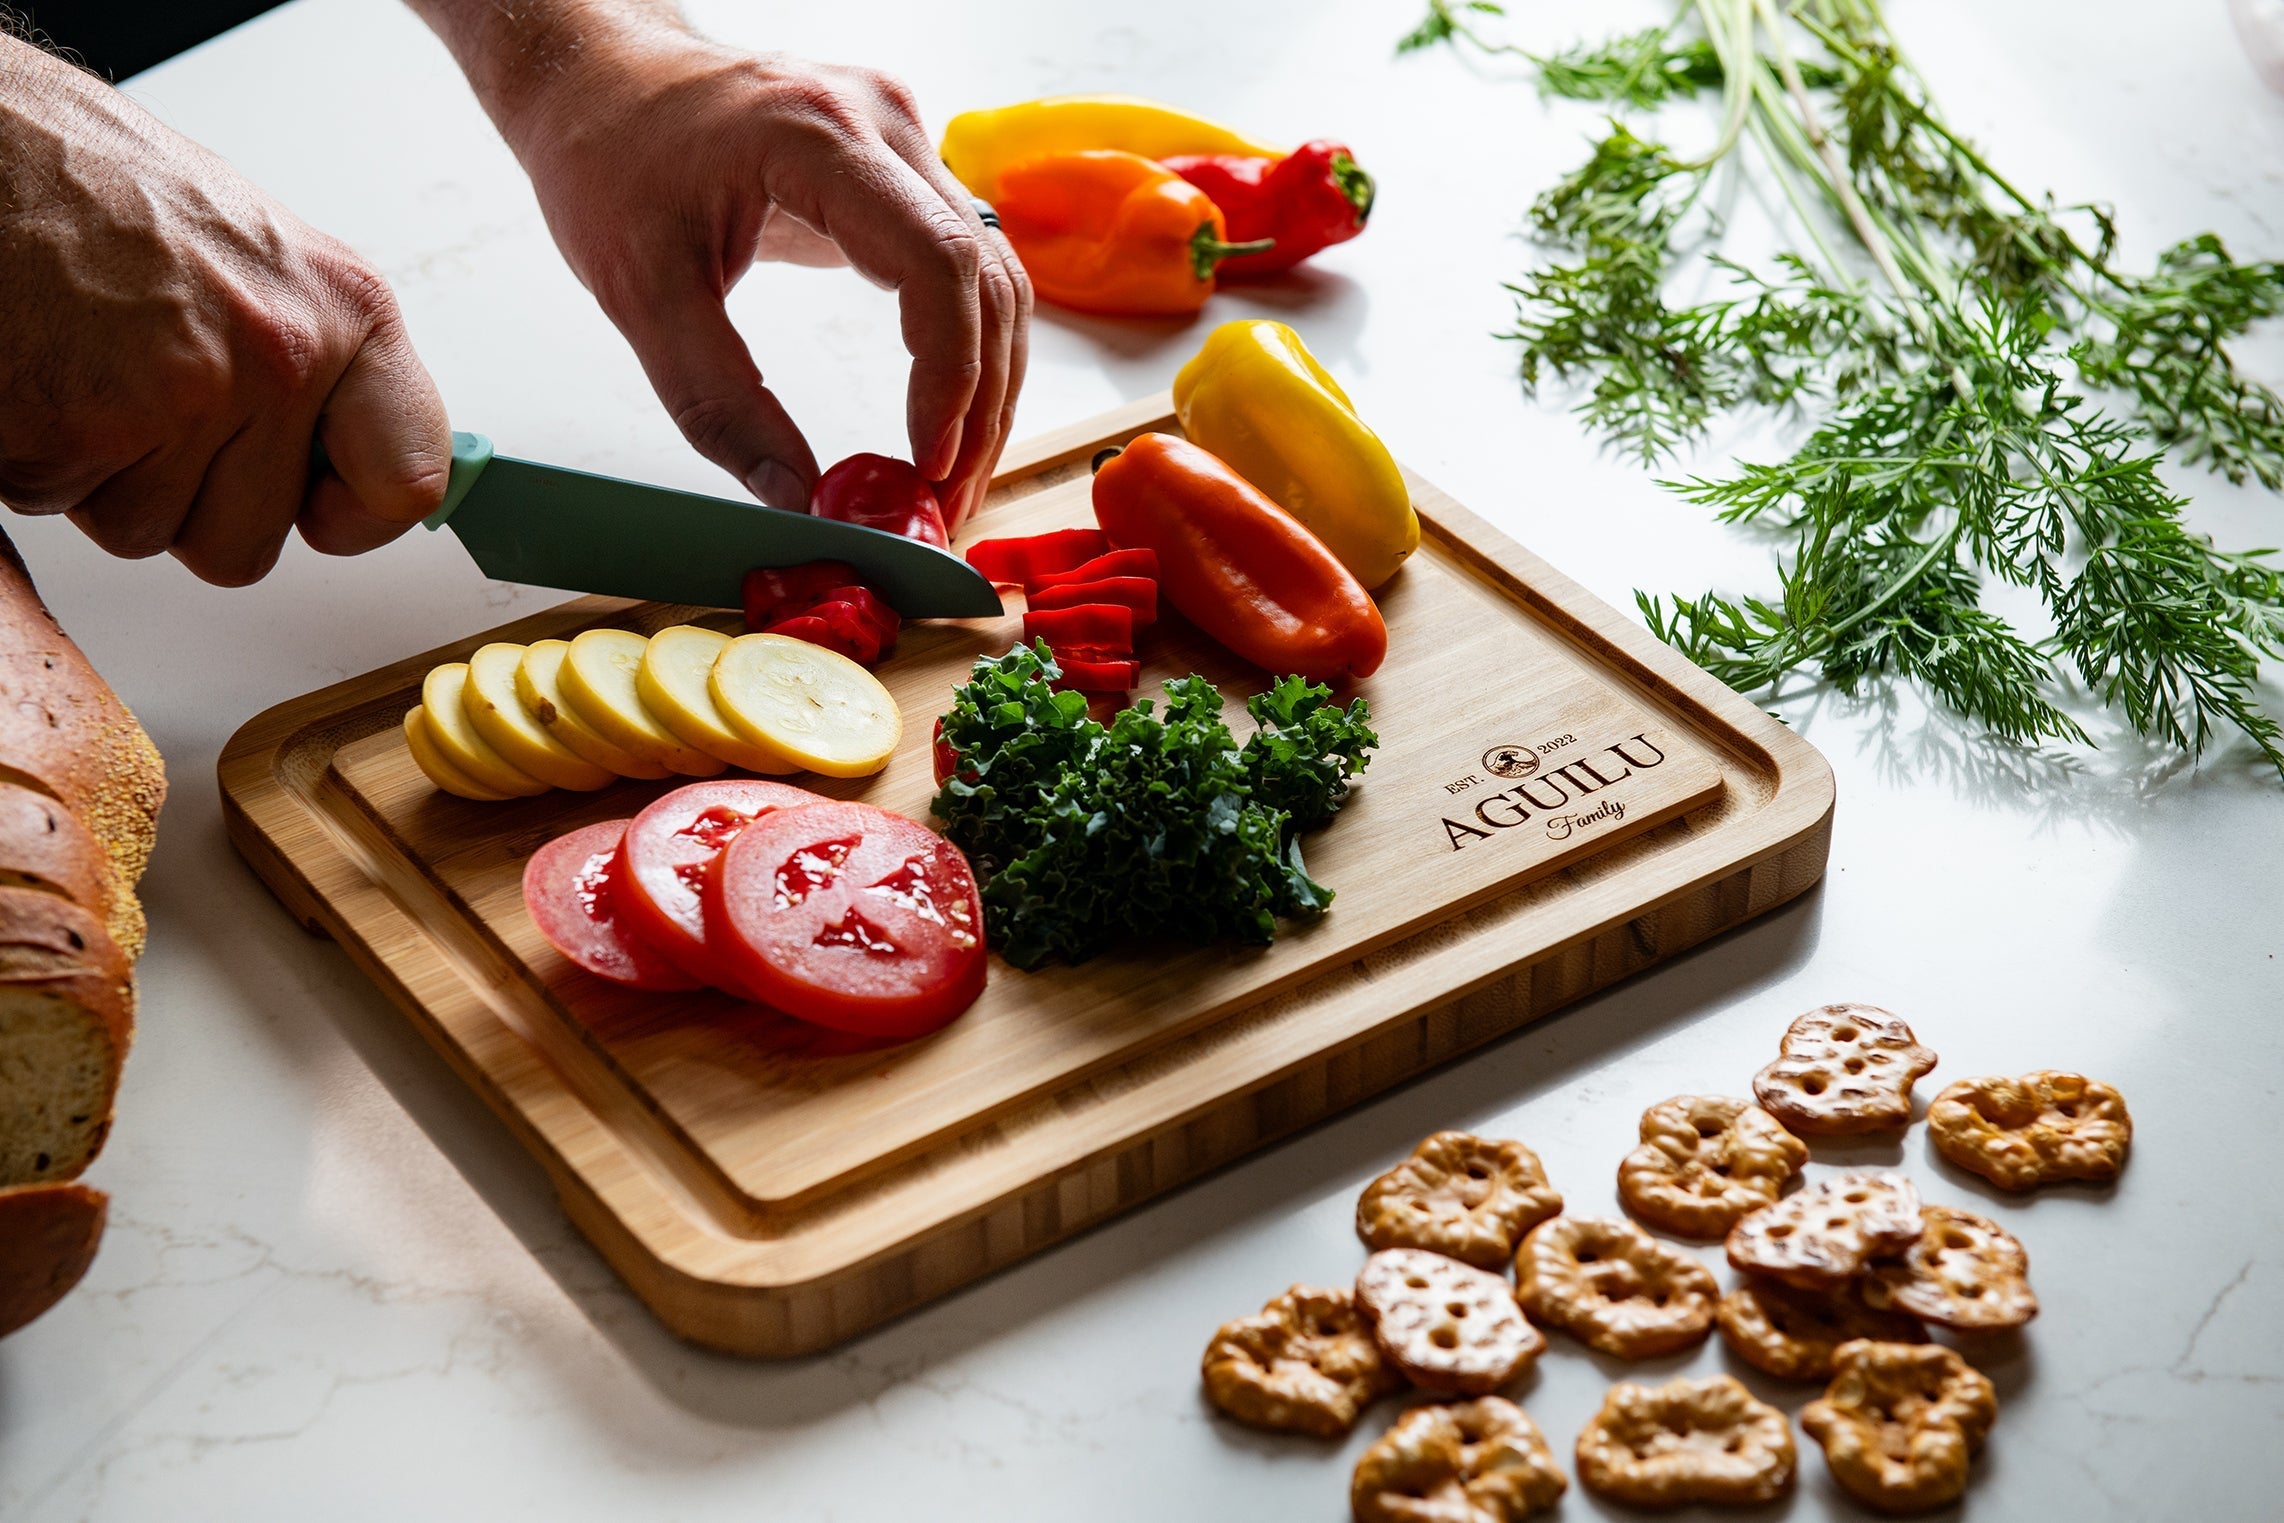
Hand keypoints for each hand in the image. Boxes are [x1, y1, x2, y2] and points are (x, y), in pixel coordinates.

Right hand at [0, 38, 450, 584]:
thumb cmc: (108, 183)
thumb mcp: (266, 255)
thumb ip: (322, 362)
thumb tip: (357, 458)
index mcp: (345, 311)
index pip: (407, 483)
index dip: (355, 518)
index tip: (323, 512)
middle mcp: (277, 360)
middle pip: (248, 542)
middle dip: (190, 498)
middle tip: (149, 402)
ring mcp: (175, 402)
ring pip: (149, 532)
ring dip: (106, 476)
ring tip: (90, 370)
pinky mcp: (69, 431)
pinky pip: (58, 504)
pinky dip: (36, 458)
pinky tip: (42, 372)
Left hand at [434, 5, 1028, 527]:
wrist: (603, 76)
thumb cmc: (609, 155)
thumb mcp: (639, 289)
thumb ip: (715, 399)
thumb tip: (795, 497)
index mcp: (817, 135)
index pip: (936, 261)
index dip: (950, 373)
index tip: (926, 461)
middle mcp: (883, 123)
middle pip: (985, 277)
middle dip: (980, 404)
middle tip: (947, 501)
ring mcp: (904, 140)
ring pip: (997, 276)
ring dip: (988, 387)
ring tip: (951, 477)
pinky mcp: (905, 168)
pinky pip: (970, 265)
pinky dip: (969, 349)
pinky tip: (946, 418)